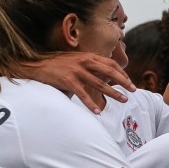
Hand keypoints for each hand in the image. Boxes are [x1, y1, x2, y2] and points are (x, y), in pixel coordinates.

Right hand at [21, 52, 135, 112]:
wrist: (35, 65)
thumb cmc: (56, 65)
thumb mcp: (74, 61)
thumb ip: (88, 67)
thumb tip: (102, 78)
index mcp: (87, 56)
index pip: (110, 63)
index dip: (122, 72)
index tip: (129, 81)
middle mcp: (83, 61)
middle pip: (109, 71)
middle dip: (124, 81)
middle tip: (134, 90)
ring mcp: (76, 70)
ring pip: (99, 83)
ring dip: (113, 93)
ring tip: (124, 100)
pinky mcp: (67, 80)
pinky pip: (83, 94)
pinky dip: (91, 103)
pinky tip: (98, 111)